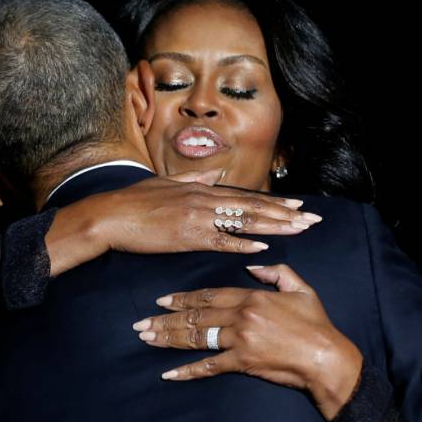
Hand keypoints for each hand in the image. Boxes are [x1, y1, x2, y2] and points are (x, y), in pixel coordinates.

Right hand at [46, 170, 322, 276]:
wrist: (109, 215)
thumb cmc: (133, 201)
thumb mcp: (165, 183)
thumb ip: (193, 179)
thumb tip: (214, 174)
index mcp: (199, 189)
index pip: (245, 196)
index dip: (274, 202)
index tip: (297, 204)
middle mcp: (203, 199)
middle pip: (252, 207)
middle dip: (285, 213)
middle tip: (312, 218)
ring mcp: (197, 217)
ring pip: (243, 221)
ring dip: (273, 225)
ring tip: (299, 229)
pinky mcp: (186, 236)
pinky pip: (220, 240)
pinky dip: (242, 243)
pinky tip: (263, 246)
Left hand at [131, 263, 362, 420]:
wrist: (326, 358)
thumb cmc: (316, 324)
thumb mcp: (300, 288)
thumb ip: (276, 273)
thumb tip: (252, 265)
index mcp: (251, 297)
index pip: (208, 294)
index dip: (182, 297)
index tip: (162, 300)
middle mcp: (240, 316)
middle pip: (195, 316)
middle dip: (165, 319)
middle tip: (141, 324)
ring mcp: (239, 340)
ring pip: (196, 338)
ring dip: (168, 339)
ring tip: (147, 340)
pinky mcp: (242, 363)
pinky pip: (209, 366)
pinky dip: (187, 371)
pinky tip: (169, 374)